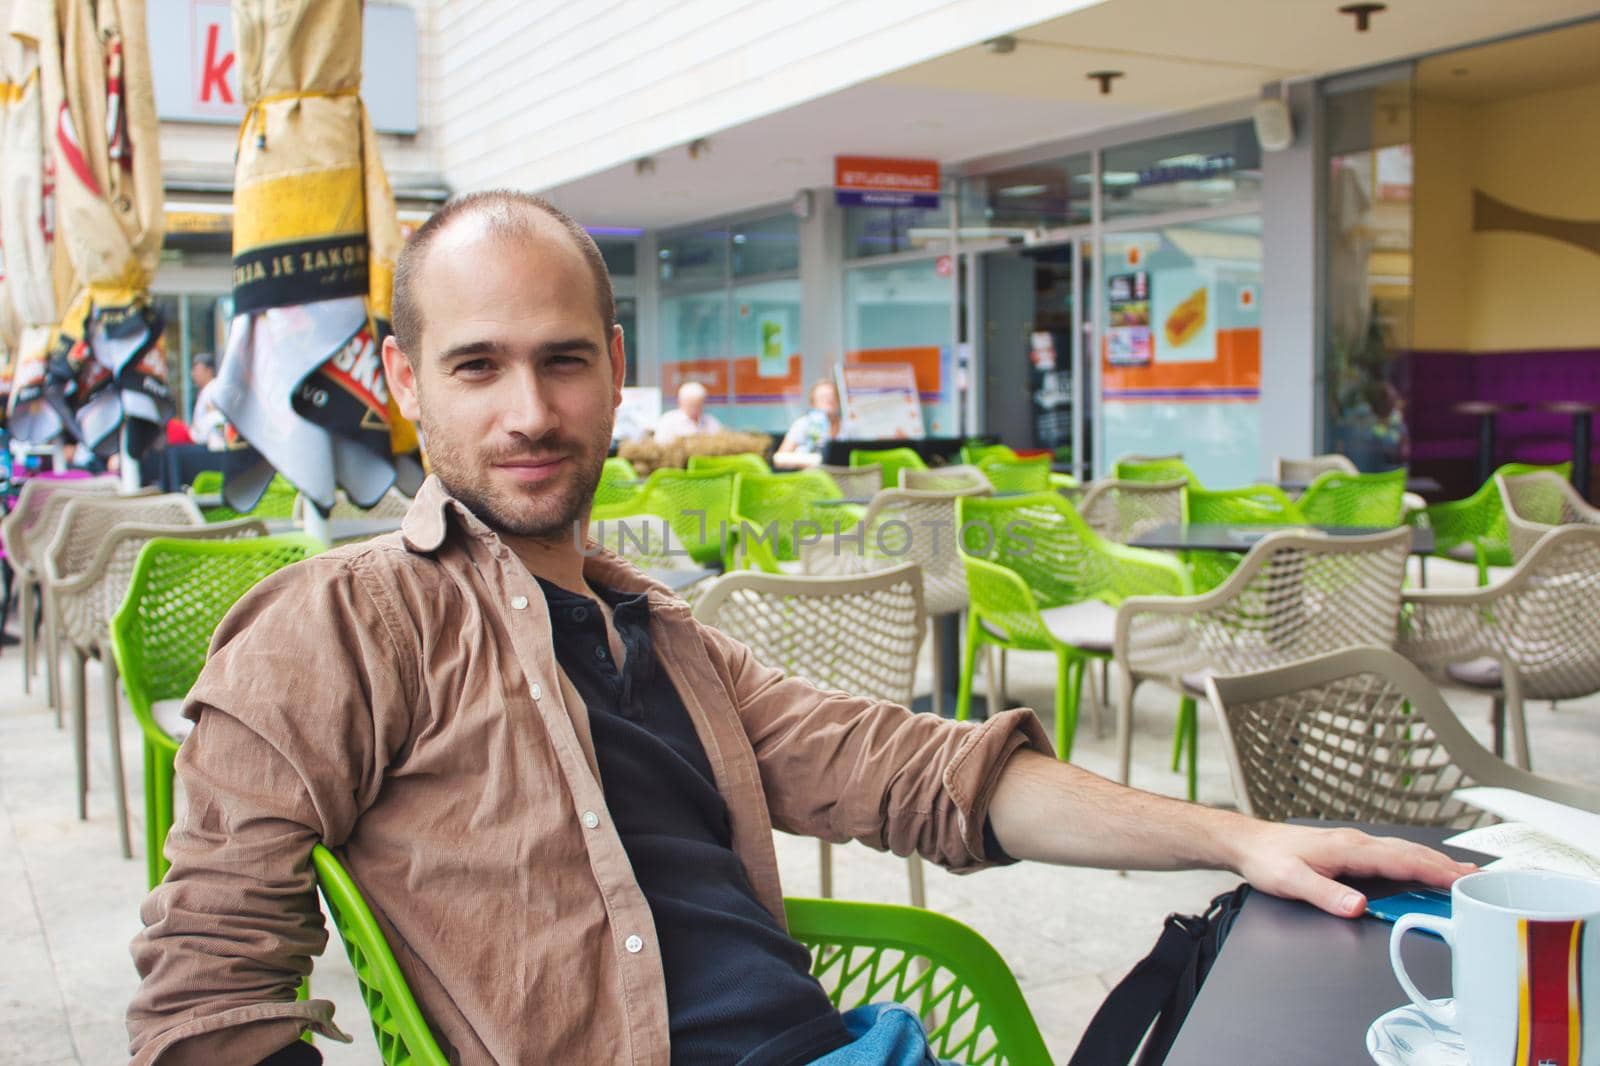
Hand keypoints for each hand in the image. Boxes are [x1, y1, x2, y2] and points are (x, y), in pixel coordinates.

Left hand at [1230, 822, 1476, 917]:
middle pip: (1409, 853)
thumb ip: (1326, 894)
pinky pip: (1390, 853)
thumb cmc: (1268, 860)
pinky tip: (1420, 865)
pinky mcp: (1348, 849)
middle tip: (1477, 878)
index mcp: (1348, 849)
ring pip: (1401, 851)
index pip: (1401, 861)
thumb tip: (1358, 906)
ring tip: (1460, 872)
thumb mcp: (1292, 882)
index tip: (1461, 881)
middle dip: (1444, 866)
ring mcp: (1353, 844)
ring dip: (1432, 861)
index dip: (1433, 871)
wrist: (1248, 842)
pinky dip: (1413, 859)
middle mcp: (1355, 843)